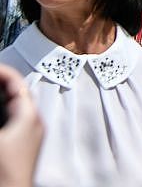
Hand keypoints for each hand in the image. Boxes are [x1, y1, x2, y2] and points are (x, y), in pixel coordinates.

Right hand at [0, 64, 42, 186]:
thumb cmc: (4, 173)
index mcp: (28, 116)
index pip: (17, 84)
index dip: (2, 72)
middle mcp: (33, 123)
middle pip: (15, 94)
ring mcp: (29, 136)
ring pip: (13, 108)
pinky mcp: (22, 148)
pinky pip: (12, 121)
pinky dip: (1, 113)